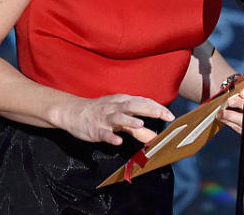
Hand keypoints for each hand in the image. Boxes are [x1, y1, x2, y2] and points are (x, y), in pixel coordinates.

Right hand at [51, 94, 174, 144]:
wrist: (73, 112)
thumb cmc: (100, 113)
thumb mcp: (119, 117)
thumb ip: (136, 128)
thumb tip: (153, 136)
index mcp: (123, 102)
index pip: (143, 102)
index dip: (157, 108)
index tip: (171, 115)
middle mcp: (115, 107)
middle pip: (134, 106)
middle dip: (149, 110)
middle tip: (164, 115)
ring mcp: (104, 118)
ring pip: (118, 118)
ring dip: (129, 121)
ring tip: (140, 125)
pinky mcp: (95, 129)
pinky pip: (103, 133)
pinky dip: (110, 137)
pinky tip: (118, 141)